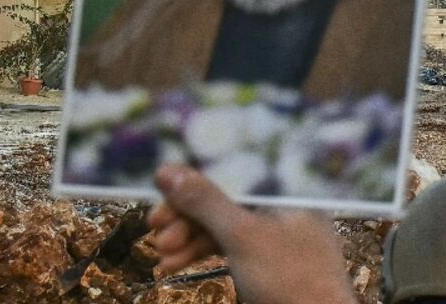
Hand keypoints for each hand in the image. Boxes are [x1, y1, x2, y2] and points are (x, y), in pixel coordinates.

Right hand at [147, 165, 357, 303]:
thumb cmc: (288, 276)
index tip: (159, 204)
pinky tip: (174, 265)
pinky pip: (231, 247)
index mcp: (286, 191)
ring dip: (189, 240)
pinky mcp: (267, 260)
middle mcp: (283, 207)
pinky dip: (203, 253)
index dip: (192, 189)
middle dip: (187, 220)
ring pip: (224, 228)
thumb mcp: (242, 235)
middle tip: (156, 237)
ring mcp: (276, 235)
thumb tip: (167, 170)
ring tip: (163, 260)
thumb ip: (206, 202)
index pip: (231, 177)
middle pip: (224, 203)